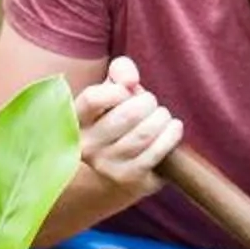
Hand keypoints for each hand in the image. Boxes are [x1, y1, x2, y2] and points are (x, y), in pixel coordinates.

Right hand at [74, 55, 180, 194]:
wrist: (124, 160)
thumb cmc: (119, 116)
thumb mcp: (115, 88)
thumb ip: (120, 70)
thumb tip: (131, 81)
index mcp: (76, 120)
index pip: (93, 99)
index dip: (117, 90)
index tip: (127, 91)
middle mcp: (87, 145)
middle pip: (127, 115)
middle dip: (148, 103)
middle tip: (151, 104)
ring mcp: (106, 165)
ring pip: (144, 134)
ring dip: (162, 119)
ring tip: (162, 116)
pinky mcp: (128, 178)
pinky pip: (155, 152)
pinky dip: (171, 135)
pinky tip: (173, 128)